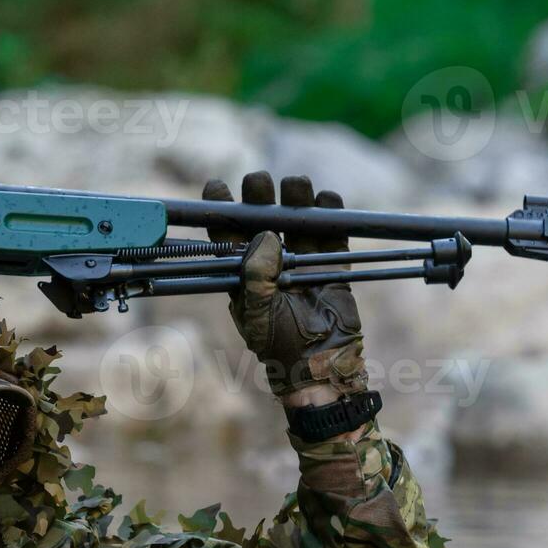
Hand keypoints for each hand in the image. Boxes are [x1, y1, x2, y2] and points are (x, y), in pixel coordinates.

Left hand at [202, 172, 367, 404]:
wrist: (320, 366)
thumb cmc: (280, 346)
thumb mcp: (259, 315)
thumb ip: (257, 277)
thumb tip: (265, 236)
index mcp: (243, 272)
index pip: (227, 235)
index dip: (221, 209)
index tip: (216, 186)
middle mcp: (271, 261)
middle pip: (263, 219)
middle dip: (259, 197)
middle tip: (259, 182)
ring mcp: (303, 260)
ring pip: (297, 219)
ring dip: (296, 198)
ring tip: (296, 185)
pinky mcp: (332, 264)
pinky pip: (332, 232)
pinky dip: (331, 213)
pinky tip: (327, 199)